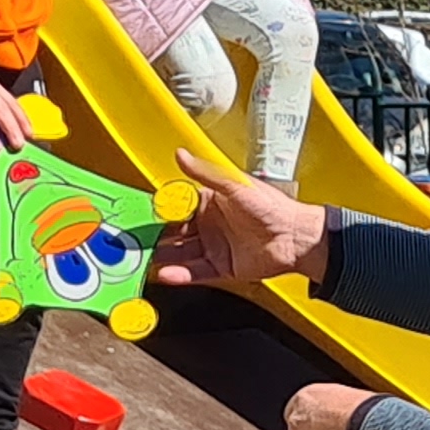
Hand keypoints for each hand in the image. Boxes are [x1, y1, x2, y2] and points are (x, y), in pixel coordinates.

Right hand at [154, 147, 328, 286]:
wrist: (297, 238)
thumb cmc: (273, 207)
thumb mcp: (235, 186)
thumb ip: (206, 173)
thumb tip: (181, 154)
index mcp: (209, 201)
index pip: (176, 206)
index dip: (158, 211)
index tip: (140, 214)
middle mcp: (208, 224)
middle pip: (173, 232)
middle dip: (154, 237)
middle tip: (132, 242)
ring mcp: (213, 247)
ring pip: (180, 253)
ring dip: (162, 257)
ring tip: (143, 261)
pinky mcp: (221, 267)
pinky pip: (196, 272)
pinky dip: (180, 274)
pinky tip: (165, 274)